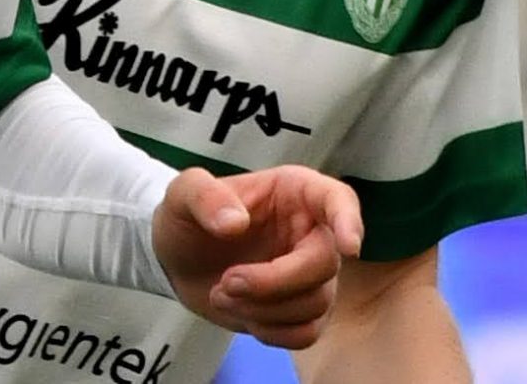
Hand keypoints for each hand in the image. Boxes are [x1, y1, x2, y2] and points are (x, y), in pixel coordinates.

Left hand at [154, 164, 364, 349]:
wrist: (177, 260)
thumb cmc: (187, 218)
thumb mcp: (182, 194)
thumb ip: (204, 196)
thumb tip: (235, 223)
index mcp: (294, 192)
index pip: (338, 199)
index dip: (349, 221)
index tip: (349, 247)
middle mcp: (311, 232)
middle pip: (324, 264)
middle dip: (274, 282)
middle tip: (227, 281)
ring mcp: (309, 274)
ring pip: (316, 304)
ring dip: (263, 308)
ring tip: (221, 293)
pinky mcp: (299, 310)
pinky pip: (306, 333)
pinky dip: (271, 331)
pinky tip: (241, 313)